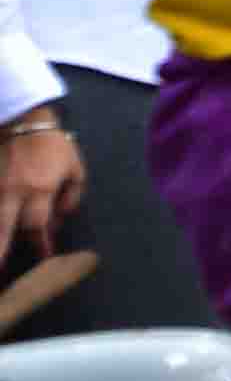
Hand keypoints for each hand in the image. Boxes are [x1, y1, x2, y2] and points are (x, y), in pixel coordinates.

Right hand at [0, 112, 80, 262]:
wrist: (24, 120)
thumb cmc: (54, 146)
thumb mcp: (75, 169)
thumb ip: (71, 197)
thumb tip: (58, 221)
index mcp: (39, 189)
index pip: (37, 226)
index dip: (40, 245)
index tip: (43, 260)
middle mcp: (13, 191)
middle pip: (3, 229)